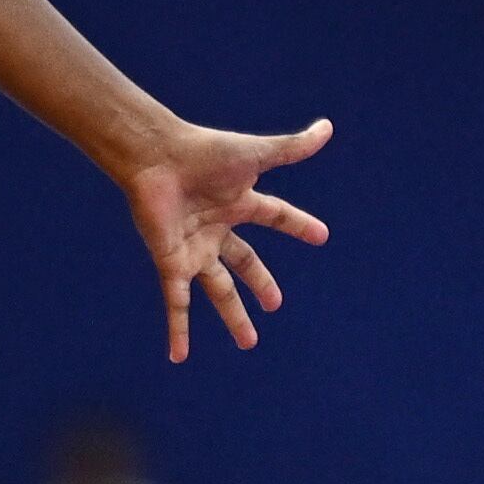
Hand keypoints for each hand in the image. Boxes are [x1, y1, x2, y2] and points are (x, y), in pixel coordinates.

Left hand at [121, 117, 330, 362]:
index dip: (298, 225)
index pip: (275, 216)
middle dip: (260, 283)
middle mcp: (217, 227)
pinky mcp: (171, 261)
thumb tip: (328, 127)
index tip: (320, 236)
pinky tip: (178, 356)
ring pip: (218, 289)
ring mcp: (194, 247)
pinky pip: (176, 302)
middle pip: (244, 263)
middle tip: (275, 305)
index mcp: (238, 201)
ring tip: (248, 342)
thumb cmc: (204, 151)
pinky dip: (178, 329)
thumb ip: (292, 147)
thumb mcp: (256, 154)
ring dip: (232, 315)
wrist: (155, 157)